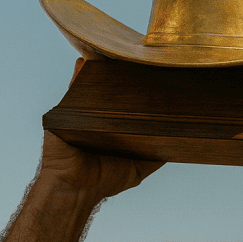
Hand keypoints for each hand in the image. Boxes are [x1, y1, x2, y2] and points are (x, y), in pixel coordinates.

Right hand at [39, 59, 164, 201]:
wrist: (76, 187)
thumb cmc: (105, 181)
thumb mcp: (139, 168)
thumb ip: (155, 158)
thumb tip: (180, 147)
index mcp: (112, 130)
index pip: (125, 107)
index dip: (137, 94)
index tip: (151, 78)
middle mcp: (96, 120)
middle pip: (108, 93)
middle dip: (118, 78)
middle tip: (134, 61)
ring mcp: (78, 115)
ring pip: (91, 88)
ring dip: (100, 71)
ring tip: (112, 54)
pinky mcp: (62, 113)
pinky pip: (71, 89)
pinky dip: (78, 74)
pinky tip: (86, 60)